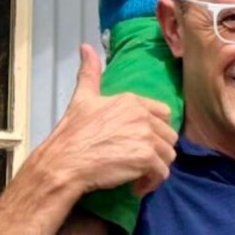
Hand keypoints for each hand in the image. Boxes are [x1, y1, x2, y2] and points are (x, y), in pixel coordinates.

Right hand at [45, 44, 177, 197]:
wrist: (65, 161)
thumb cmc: (72, 132)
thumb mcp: (82, 98)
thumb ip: (90, 73)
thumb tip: (86, 47)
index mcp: (131, 100)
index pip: (162, 113)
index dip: (155, 129)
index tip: (141, 142)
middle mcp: (143, 116)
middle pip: (169, 135)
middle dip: (157, 150)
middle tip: (139, 162)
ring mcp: (146, 137)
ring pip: (169, 155)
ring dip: (156, 168)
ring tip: (138, 176)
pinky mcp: (146, 158)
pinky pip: (162, 174)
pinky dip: (152, 183)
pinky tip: (136, 187)